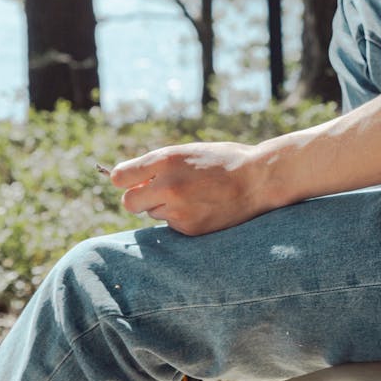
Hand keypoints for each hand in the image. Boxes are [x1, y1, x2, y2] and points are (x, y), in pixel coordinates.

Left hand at [110, 141, 274, 235]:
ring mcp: (178, 209)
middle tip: (156, 195)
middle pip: (129, 202)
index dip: (125, 180)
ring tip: (196, 196)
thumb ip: (159, 166)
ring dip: (166, 207)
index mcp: (166, 159)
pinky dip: (184, 218)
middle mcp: (168, 185)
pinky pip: (173, 225)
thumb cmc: (225, 161)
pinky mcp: (189, 228)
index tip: (133, 182)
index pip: (120, 177)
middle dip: (139, 200)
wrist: (260, 179)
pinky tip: (205, 207)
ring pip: (154, 213)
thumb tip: (130, 185)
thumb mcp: (189, 153)